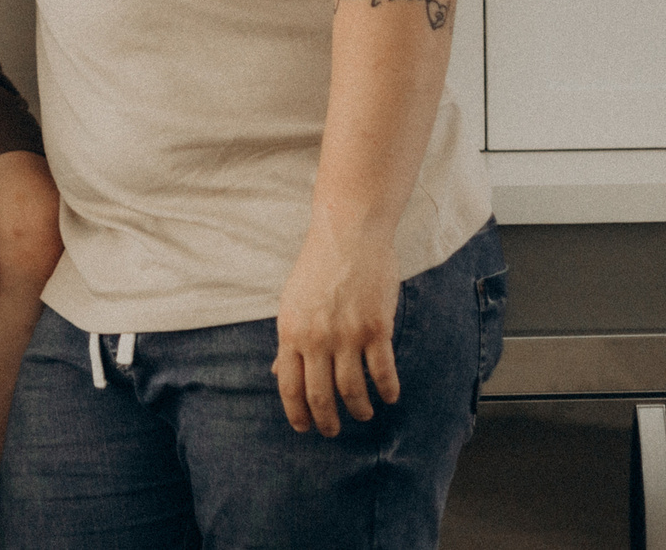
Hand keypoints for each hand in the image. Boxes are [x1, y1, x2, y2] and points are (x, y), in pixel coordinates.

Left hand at [270, 226, 401, 436]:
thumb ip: (289, 340)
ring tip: (363, 413)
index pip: (290, 386)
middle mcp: (316, 338)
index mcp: (291, 331)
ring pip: (352, 389)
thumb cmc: (319, 266)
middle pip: (320, 395)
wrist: (348, 234)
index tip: (305, 428)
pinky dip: (387, 390)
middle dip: (327, 420)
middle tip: (333, 431)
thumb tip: (276, 371)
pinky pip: (382, 371)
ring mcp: (347, 334)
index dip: (297, 413)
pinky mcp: (376, 328)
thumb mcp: (292, 302)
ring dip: (359, 409)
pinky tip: (390, 396)